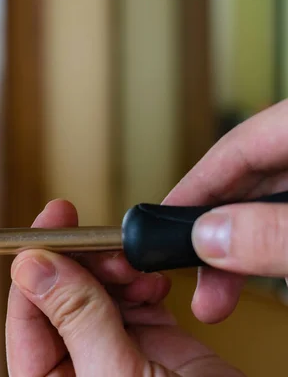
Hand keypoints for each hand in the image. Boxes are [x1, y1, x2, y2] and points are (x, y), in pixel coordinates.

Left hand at [6, 200, 243, 375]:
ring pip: (97, 292)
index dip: (33, 266)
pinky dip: (142, 283)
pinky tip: (150, 281)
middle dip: (80, 264)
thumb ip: (75, 319)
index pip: (24, 317)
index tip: (49, 226)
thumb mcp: (116, 376)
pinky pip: (135, 299)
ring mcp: (115, 353)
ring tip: (130, 267)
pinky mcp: (154, 345)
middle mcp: (78, 368)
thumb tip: (33, 267)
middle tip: (99, 243)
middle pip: (59, 297)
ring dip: (112, 270)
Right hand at [165, 102, 287, 322]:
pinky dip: (276, 246)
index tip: (162, 223)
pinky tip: (271, 272)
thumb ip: (274, 234)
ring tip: (225, 292)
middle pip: (248, 182)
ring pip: (270, 206)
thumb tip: (211, 239)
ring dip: (247, 250)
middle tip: (199, 279)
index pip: (236, 147)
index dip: (193, 187)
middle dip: (220, 236)